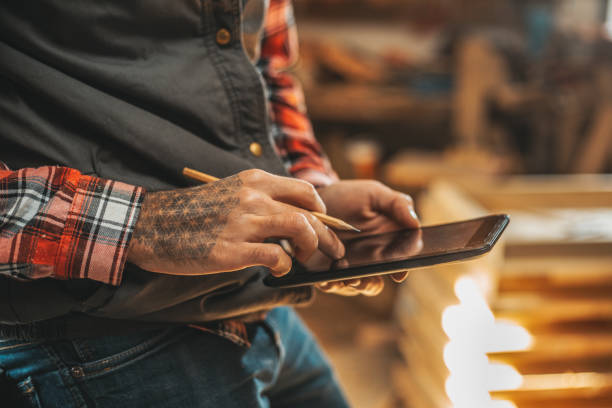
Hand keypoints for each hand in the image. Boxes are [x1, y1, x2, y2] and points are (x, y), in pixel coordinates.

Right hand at [127, 169, 344, 276]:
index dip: (323, 211)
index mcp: (254, 181)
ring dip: (311, 247)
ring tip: (303, 258)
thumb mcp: (229, 192)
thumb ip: (260, 199)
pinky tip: (277, 269)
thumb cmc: (192, 213)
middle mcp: (253, 197)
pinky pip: (276, 257)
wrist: (151, 225)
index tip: (326, 225)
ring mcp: (243, 223)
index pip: (304, 190)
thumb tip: (292, 218)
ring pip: (300, 228)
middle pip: (310, 212)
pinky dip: (285, 265)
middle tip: (334, 251)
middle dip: (329, 235)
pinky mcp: (232, 250)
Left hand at [314, 180, 419, 295]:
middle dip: (371, 283)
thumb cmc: (348, 196)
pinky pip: (331, 285)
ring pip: (355, 286)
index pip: (400, 262)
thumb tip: (416, 224)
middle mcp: (369, 259)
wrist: (313, 200)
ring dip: (352, 284)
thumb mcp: (374, 194)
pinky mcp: (326, 270)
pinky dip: (332, 283)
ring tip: (346, 275)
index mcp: (386, 243)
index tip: (398, 273)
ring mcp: (347, 266)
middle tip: (363, 277)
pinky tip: (330, 273)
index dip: (401, 270)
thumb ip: (398, 204)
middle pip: (376, 281)